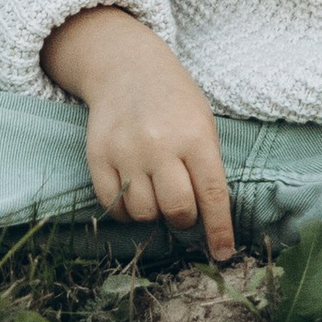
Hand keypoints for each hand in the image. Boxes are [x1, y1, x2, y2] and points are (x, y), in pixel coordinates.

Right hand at [41, 6, 236, 259]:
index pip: (212, 195)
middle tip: (181, 209)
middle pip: (176, 209)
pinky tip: (132, 194)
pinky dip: (125, 210)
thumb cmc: (173, 101)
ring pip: (143, 213)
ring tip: (155, 194)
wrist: (125, 66)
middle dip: (182, 218)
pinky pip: (112, 205)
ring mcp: (125, 150)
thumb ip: (206, 167)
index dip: (220, 230)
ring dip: (153, 214)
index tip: (224, 254)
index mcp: (194, 136)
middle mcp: (159, 145)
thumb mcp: (202, 123)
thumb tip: (210, 220)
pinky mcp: (97, 155)